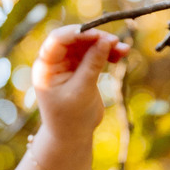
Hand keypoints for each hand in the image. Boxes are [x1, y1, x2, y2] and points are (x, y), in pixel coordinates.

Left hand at [32, 27, 127, 142]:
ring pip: (87, 45)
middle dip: (95, 38)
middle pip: (75, 39)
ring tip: (124, 49)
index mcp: (46, 67)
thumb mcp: (82, 91)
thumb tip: (106, 40)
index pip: (57, 40)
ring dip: (105, 45)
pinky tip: (121, 55)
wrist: (72, 136)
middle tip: (115, 41)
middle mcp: (55, 62)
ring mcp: (68, 64)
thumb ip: (92, 65)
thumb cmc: (71, 118)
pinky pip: (94, 54)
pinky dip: (107, 53)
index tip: (98, 34)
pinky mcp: (81, 68)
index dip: (77, 33)